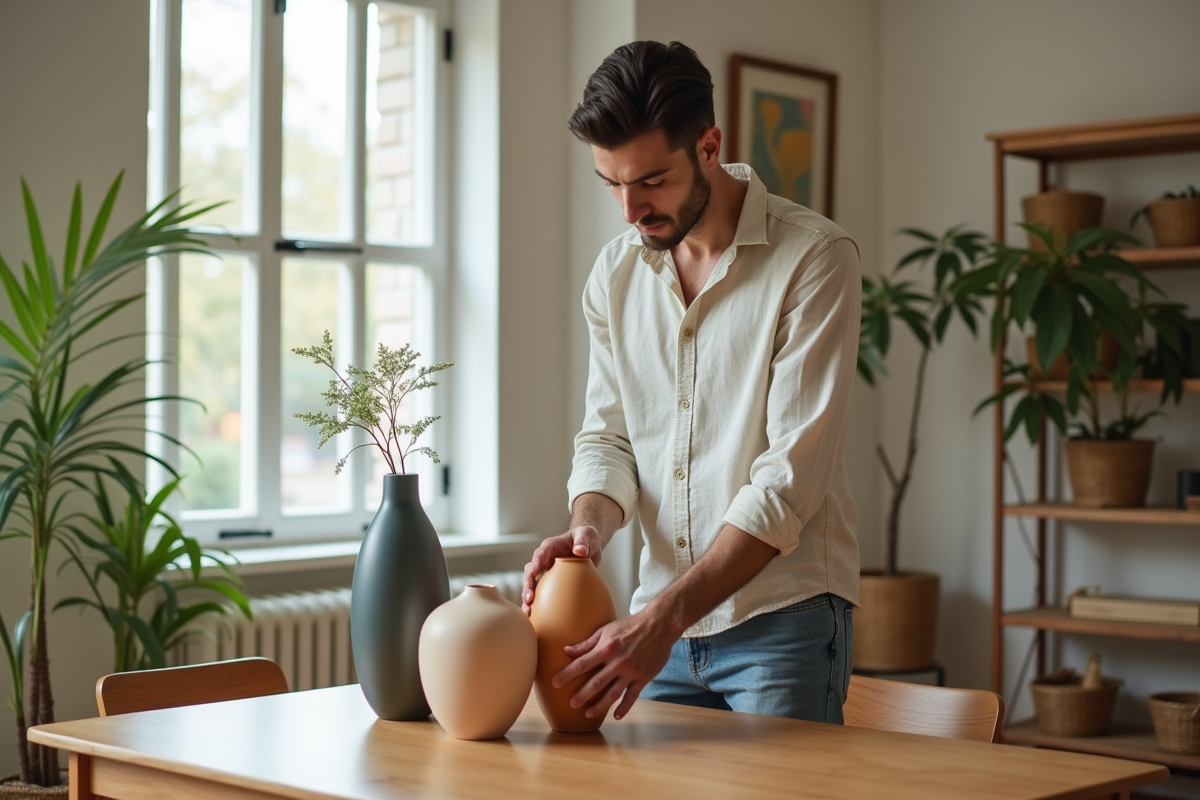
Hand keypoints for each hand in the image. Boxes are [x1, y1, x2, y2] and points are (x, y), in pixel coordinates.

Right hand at [521, 526, 601, 613]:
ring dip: (528, 597)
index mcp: (550, 547)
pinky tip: (535, 617)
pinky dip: (537, 605)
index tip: (533, 573)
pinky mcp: (550, 583)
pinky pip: (541, 593)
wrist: (588, 546)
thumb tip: (579, 551)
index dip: (535, 563)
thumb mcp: (586, 535)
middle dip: (527, 585)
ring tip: (528, 611)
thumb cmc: (585, 537)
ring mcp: (546, 572)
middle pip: (530, 572)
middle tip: (529, 598)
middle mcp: (544, 560)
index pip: (540, 554)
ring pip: (531, 585)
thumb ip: (583, 541)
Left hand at [551, 611, 676, 721]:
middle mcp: (618, 662)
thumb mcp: (606, 630)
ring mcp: (631, 671)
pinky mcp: (643, 678)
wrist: (659, 625)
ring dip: (599, 705)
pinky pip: (632, 696)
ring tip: (587, 713)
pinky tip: (616, 715)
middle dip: (581, 695)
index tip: (555, 683)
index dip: (567, 674)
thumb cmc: (630, 626)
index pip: (582, 664)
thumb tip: (567, 650)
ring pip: (612, 694)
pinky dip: (624, 707)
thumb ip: (587, 643)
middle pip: (596, 683)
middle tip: (570, 704)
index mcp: (607, 648)